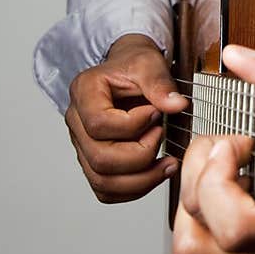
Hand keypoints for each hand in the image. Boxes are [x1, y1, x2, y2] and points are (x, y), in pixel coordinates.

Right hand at [64, 34, 187, 202]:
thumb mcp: (148, 63)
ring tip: (168, 164)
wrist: (129, 72)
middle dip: (140, 155)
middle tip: (162, 134)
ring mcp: (83, 146)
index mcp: (83, 93)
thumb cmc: (134, 66)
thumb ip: (160, 83)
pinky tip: (157, 173)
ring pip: (103, 181)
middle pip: (100, 159)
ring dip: (141, 179)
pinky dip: (135, 189)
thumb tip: (177, 105)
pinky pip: (108, 190)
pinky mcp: (94, 162)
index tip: (156, 113)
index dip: (132, 125)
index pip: (99, 124)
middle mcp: (77, 122)